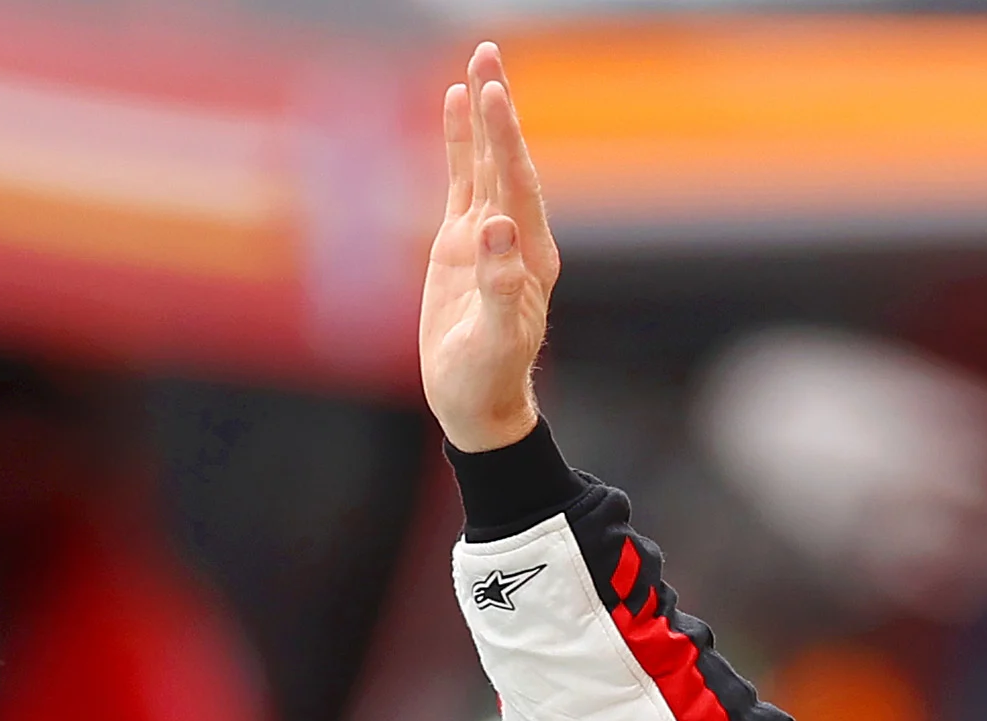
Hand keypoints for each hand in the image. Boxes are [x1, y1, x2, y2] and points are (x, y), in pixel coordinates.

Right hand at [420, 42, 559, 453]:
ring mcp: (490, 236)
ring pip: (486, 163)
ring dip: (482, 116)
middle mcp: (517, 237)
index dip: (504, 138)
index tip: (493, 94)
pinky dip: (458, 143)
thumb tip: (497, 229)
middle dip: (499, 109)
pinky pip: (462, 180)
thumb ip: (498, 284)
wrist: (478, 401)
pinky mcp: (463, 242)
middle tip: (490, 54)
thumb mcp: (493, 337)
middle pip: (507, 160)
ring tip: (480, 65)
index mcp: (531, 256)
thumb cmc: (489, 377)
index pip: (518, 184)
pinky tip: (454, 105)